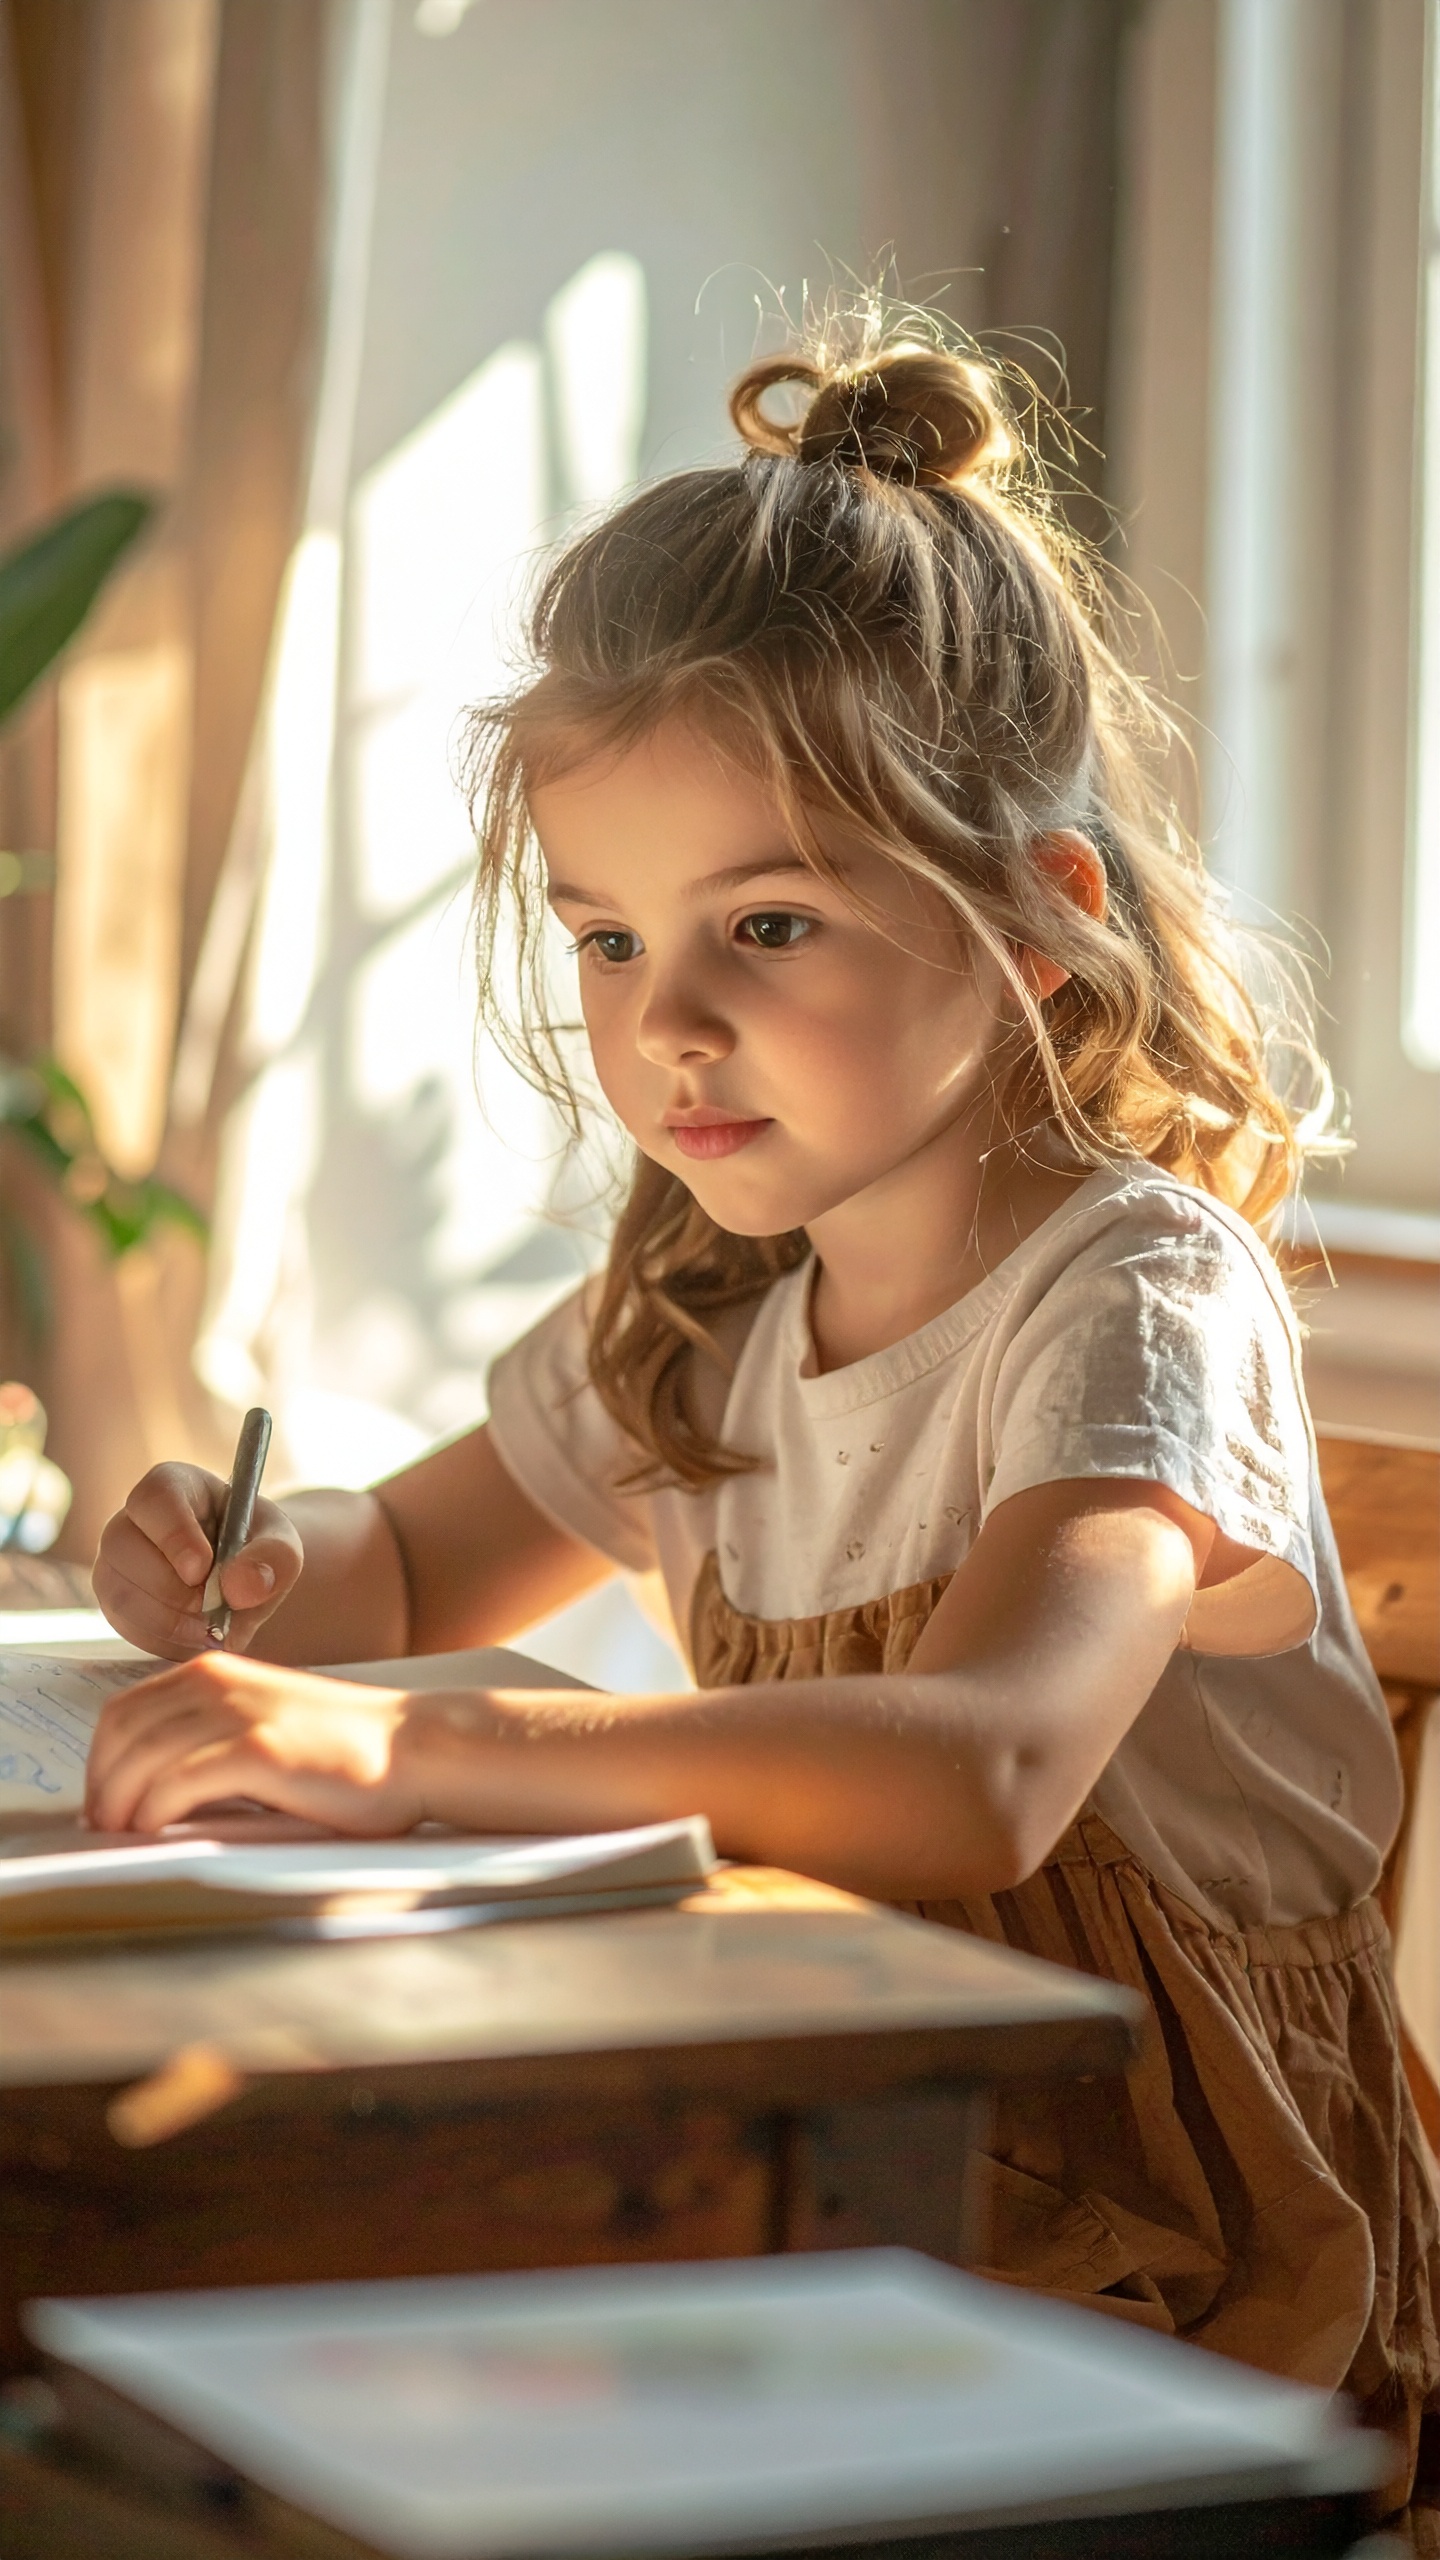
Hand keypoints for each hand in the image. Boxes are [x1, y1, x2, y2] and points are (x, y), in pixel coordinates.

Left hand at [83, 1653, 421, 1833]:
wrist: (413, 1746)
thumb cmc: (344, 1749)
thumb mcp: (265, 1721)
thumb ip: (212, 1736)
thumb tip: (149, 1788)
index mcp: (215, 1673)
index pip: (123, 1712)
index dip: (99, 1760)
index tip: (101, 1801)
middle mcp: (218, 1683)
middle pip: (121, 1734)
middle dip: (100, 1785)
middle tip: (102, 1828)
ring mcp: (238, 1714)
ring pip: (140, 1759)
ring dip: (118, 1804)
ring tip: (120, 1838)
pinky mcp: (258, 1750)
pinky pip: (176, 1783)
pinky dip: (152, 1812)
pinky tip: (154, 1831)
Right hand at [94, 1463, 304, 1658]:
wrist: (245, 1588)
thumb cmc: (258, 1552)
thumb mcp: (282, 1547)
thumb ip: (272, 1558)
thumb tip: (238, 1587)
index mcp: (176, 1486)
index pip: (155, 1496)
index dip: (174, 1534)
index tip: (201, 1569)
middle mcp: (134, 1520)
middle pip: (122, 1545)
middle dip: (172, 1587)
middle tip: (212, 1604)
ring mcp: (118, 1562)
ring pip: (119, 1591)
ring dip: (169, 1619)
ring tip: (211, 1624)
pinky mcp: (117, 1603)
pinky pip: (127, 1626)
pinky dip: (166, 1639)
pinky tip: (197, 1634)